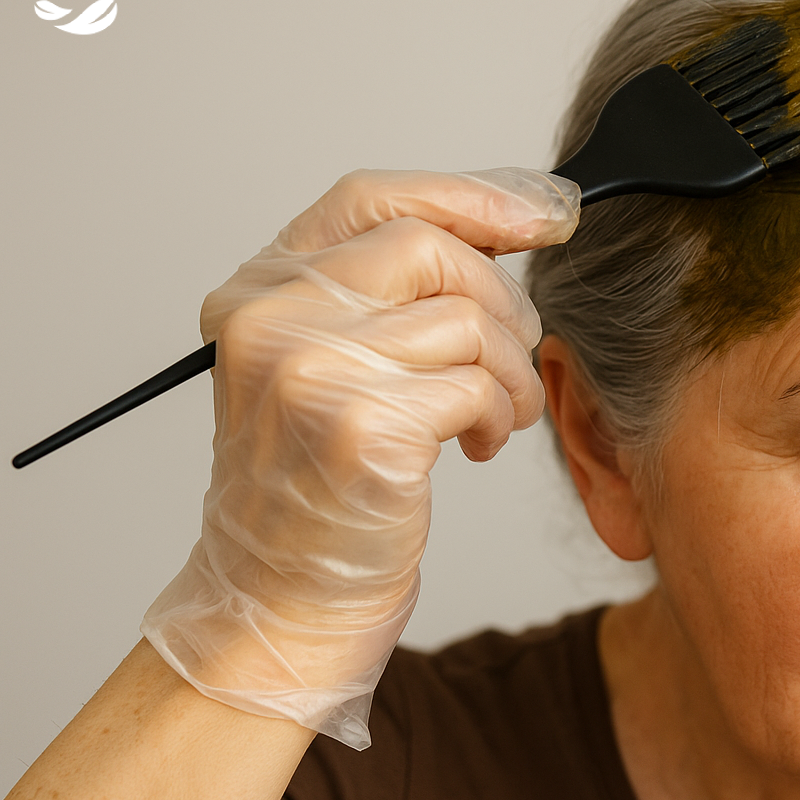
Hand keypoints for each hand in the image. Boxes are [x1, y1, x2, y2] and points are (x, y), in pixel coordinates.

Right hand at [141, 168, 578, 747]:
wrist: (283, 604)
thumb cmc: (325, 490)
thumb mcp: (337, 368)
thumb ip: (392, 294)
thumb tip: (516, 218)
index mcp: (258, 291)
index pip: (372, 196)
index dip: (468, 196)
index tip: (541, 216)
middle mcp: (270, 318)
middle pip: (432, 247)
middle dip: (501, 302)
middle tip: (511, 360)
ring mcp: (310, 368)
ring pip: (468, 318)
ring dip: (509, 372)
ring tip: (495, 417)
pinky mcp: (361, 425)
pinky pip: (477, 383)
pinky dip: (500, 415)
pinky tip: (478, 448)